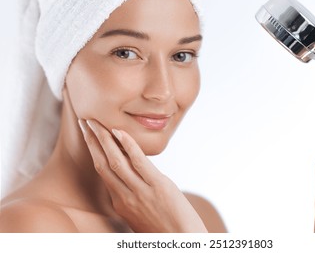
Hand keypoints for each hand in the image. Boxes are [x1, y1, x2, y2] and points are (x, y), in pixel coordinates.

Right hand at [78, 119, 207, 232]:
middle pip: (103, 163)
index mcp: (120, 204)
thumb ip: (133, 197)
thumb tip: (133, 180)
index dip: (94, 152)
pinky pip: (139, 162)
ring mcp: (140, 192)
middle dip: (92, 141)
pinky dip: (128, 146)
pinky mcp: (158, 187)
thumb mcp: (140, 216)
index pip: (103, 172)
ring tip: (95, 121)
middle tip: (85, 122)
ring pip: (116, 161)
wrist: (182, 243)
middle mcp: (125, 197)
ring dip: (103, 138)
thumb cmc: (164, 231)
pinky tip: (119, 132)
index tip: (89, 136)